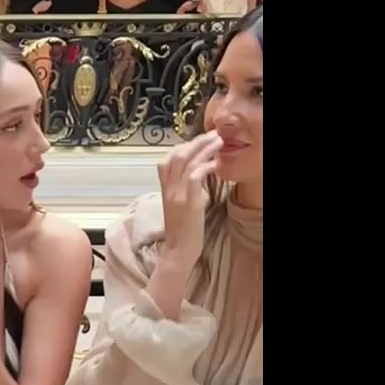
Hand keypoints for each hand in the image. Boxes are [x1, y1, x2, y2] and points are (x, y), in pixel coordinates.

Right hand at [154, 131, 223, 266]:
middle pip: (178, 154)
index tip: (200, 141)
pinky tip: (217, 163)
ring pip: (187, 162)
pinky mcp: (188, 202)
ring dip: (204, 148)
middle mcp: (169, 188)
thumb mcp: (178, 206)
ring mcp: (177, 194)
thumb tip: (195, 177)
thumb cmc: (182, 231)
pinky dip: (206, 166)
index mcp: (165, 188)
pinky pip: (195, 177)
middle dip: (196, 141)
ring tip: (219, 141)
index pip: (167, 159)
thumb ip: (182, 190)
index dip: (183, 146)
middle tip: (213, 134)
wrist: (177, 251)